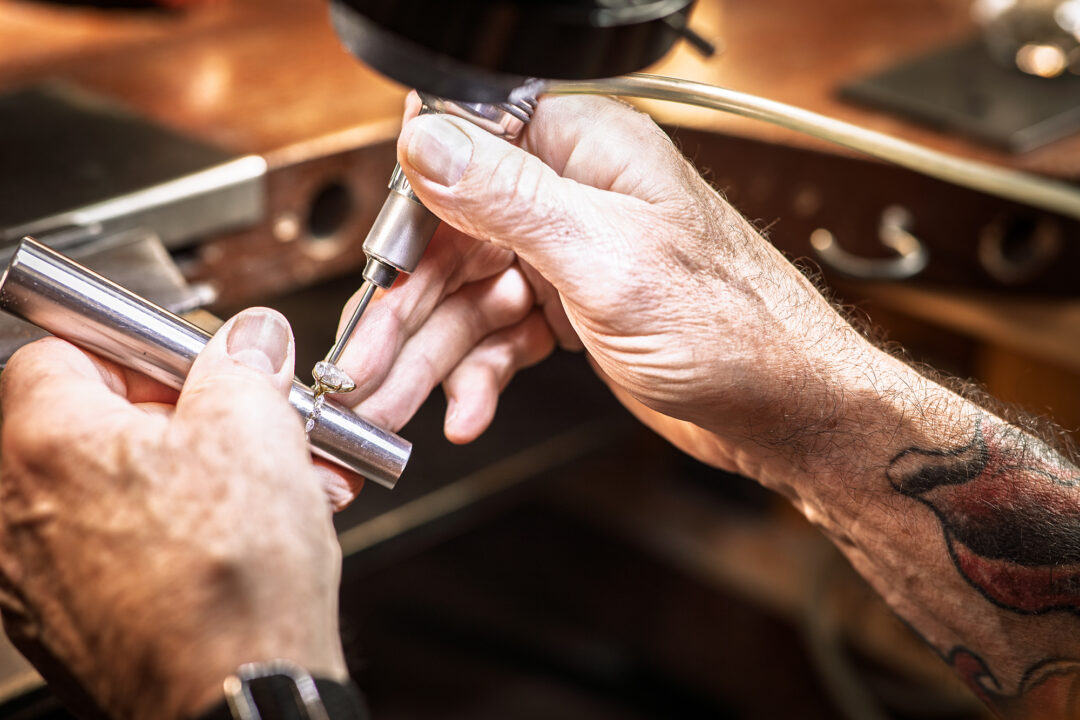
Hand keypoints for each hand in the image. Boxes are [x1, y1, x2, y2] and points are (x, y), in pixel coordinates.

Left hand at [0, 309, 347, 719]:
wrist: (232, 699)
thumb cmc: (231, 583)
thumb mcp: (256, 429)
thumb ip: (243, 365)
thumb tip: (249, 340)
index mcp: (48, 442)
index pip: (62, 349)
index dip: (139, 351)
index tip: (190, 368)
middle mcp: (19, 510)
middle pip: (93, 425)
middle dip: (182, 420)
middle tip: (242, 430)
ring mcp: (35, 577)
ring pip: (116, 492)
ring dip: (191, 479)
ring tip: (262, 491)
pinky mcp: (68, 624)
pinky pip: (116, 550)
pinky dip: (172, 535)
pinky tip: (238, 542)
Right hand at [335, 94, 875, 474]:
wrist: (785, 408)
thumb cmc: (734, 328)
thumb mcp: (608, 260)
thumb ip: (510, 199)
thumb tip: (429, 142)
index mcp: (587, 155)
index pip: (465, 159)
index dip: (411, 220)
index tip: (376, 275)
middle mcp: (574, 198)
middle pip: (454, 244)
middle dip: (406, 314)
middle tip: (361, 367)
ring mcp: (572, 256)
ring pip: (470, 299)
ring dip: (430, 357)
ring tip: (392, 404)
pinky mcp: (574, 309)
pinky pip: (502, 335)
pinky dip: (479, 374)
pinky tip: (466, 408)